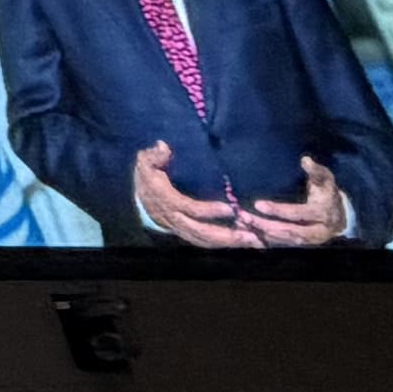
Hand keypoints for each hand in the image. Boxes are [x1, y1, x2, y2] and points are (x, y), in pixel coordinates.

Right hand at [128, 140, 254, 246]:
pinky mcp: (186, 232)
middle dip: (225, 235)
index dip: (208, 211)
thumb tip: (163, 147)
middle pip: (200, 231)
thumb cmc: (149, 176)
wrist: (140, 196)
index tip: (229, 208)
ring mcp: (180, 227)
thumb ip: (154, 155)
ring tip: (252, 241)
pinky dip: (221, 244)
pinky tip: (240, 242)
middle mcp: (174, 218)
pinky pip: (203, 242)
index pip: (189, 208)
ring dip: (227, 242)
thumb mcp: (146, 162)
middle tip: (250, 236)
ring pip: (204, 240)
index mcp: (167, 200)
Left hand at [236, 158, 358, 246]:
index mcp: (322, 214)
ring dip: (260, 234)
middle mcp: (316, 232)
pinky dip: (261, 240)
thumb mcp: (325, 181)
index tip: (258, 204)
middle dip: (265, 226)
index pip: (298, 214)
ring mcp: (307, 242)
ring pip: (282, 241)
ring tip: (240, 224)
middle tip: (243, 217)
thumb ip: (316, 171)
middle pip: (289, 232)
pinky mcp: (297, 245)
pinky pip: (278, 245)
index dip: (279, 211)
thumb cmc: (327, 194)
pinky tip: (244, 233)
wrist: (339, 216)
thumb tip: (305, 160)